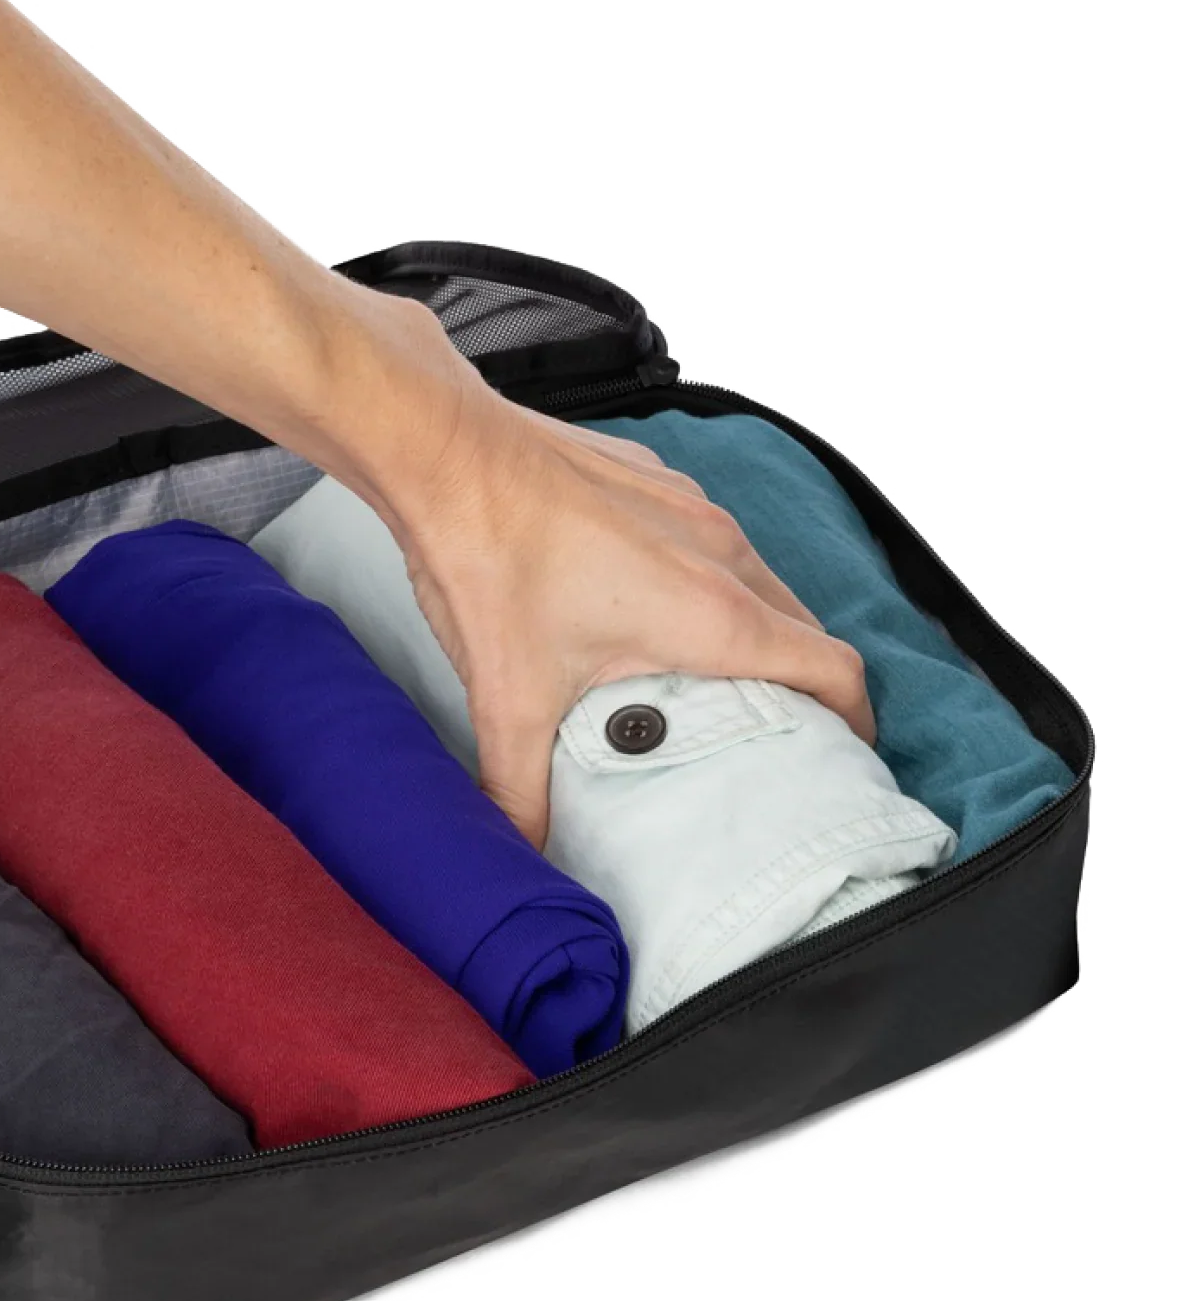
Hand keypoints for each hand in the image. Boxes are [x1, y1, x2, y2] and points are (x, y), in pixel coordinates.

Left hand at [381, 366, 874, 848]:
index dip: (854, 718)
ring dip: (757, 623)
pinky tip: (652, 602)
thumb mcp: (507, 698)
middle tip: (776, 727)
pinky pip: (712, 534)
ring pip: (760, 574)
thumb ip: (519, 788)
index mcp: (712, 613)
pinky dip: (709, 575)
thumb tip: (520, 847)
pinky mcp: (656, 480)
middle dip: (804, 679)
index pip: (833, 668)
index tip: (843, 751)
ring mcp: (692, 506)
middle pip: (804, 624)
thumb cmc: (488, 560)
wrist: (446, 452)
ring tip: (718, 672)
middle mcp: (721, 552)